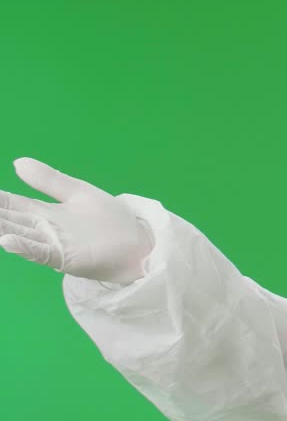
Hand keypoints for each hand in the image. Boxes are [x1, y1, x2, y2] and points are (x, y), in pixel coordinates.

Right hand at [0, 158, 154, 284]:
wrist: (139, 243)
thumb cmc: (110, 220)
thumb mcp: (77, 193)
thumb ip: (49, 180)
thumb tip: (17, 161)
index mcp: (43, 213)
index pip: (9, 204)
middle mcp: (42, 230)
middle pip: (8, 220)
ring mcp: (53, 245)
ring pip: (18, 236)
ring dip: (0, 229)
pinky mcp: (67, 259)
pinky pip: (41, 253)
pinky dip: (24, 247)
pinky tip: (6, 240)